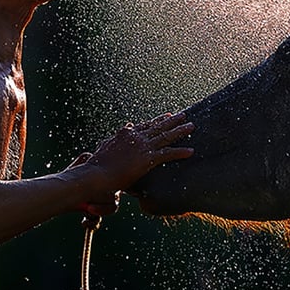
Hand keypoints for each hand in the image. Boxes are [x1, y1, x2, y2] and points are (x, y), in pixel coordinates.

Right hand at [75, 113, 193, 209]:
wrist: (97, 175)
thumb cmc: (97, 165)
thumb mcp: (105, 146)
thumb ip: (114, 139)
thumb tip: (120, 131)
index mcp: (126, 133)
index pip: (146, 125)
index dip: (158, 120)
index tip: (167, 116)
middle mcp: (136, 136)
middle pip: (158, 126)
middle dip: (172, 120)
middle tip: (183, 115)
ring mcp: (143, 146)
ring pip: (166, 136)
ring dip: (180, 131)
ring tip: (191, 126)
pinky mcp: (148, 158)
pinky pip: (168, 153)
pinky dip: (180, 152)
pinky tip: (190, 151)